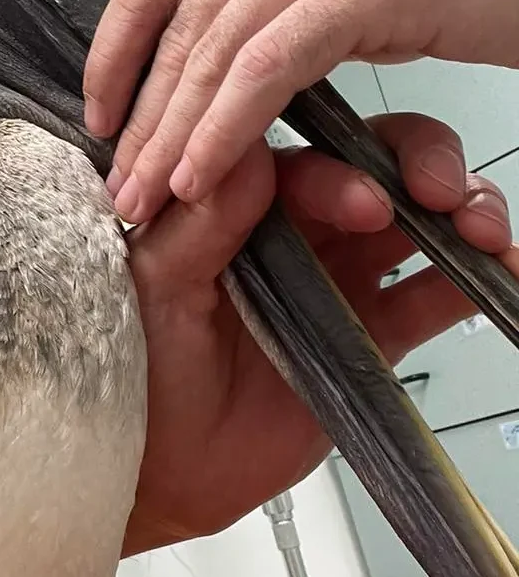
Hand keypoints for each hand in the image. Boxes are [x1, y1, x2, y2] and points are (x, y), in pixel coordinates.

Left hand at [83, 0, 518, 224]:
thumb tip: (198, 64)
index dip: (114, 55)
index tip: (98, 117)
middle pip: (180, 28)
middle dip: (141, 119)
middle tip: (118, 187)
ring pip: (215, 54)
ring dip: (170, 139)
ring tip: (145, 200)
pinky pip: (270, 68)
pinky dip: (225, 129)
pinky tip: (197, 179)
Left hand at [121, 112, 517, 556]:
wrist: (165, 465)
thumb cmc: (140, 370)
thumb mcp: (155, 290)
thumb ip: (197, 226)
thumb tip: (244, 156)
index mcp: (240, 210)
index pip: (305, 164)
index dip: (346, 171)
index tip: (369, 200)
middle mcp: (295, 233)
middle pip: (376, 171)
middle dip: (421, 168)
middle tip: (443, 195)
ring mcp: (339, 278)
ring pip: (416, 223)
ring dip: (462, 213)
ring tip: (486, 232)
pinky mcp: (372, 333)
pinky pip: (434, 298)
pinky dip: (475, 282)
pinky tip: (503, 276)